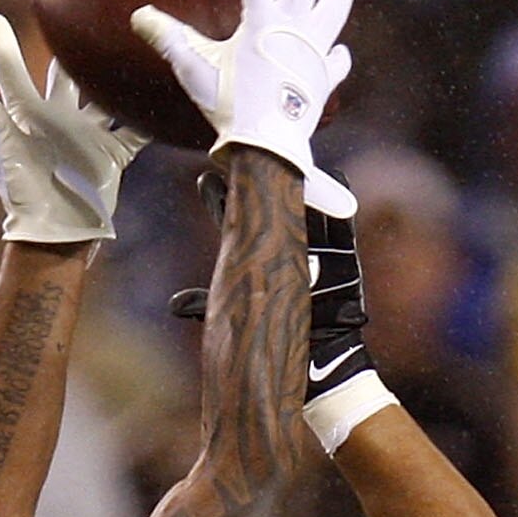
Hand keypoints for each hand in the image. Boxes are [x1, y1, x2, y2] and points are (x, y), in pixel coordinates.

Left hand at [0, 13, 143, 247]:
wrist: (55, 232)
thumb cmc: (22, 194)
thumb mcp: (2, 154)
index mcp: (27, 114)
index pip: (13, 73)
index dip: (3, 48)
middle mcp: (59, 118)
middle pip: (67, 76)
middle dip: (71, 53)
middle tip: (80, 23)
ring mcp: (87, 135)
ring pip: (103, 98)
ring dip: (114, 80)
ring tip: (127, 51)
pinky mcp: (112, 154)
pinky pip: (134, 132)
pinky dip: (147, 119)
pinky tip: (160, 97)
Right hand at [134, 0, 357, 182]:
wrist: (268, 150)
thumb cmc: (230, 109)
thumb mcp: (195, 71)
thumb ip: (170, 39)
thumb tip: (140, 17)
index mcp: (262, 25)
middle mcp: (294, 31)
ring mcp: (314, 53)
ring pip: (333, 12)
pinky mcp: (324, 78)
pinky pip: (336, 61)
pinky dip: (336, 55)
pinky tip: (337, 51)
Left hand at [170, 170, 377, 421]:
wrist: (321, 361)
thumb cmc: (278, 337)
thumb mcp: (240, 318)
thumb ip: (207, 308)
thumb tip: (172, 304)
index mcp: (260, 255)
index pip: (237, 218)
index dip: (222, 198)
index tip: (205, 177)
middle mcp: (289, 245)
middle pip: (273, 204)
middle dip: (263, 179)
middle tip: (245, 155)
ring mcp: (318, 251)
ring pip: (308, 208)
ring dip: (302, 183)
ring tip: (290, 159)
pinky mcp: (344, 262)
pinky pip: (343, 230)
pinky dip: (341, 207)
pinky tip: (337, 178)